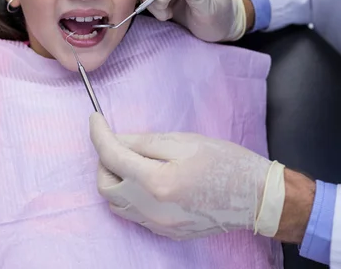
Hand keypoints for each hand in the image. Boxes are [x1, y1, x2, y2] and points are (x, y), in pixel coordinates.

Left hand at [89, 113, 285, 239]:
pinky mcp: (165, 232)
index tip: (95, 119)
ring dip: (114, 179)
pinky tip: (144, 178)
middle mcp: (151, 209)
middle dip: (103, 160)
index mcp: (156, 181)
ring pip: (116, 204)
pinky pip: (133, 214)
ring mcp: (158, 225)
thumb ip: (144, 141)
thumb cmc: (224, 162)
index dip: (98, 134)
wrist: (255, 197)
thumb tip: (117, 139)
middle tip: (115, 140)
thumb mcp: (183, 141)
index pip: (112, 155)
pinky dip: (129, 194)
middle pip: (106, 185)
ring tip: (129, 159)